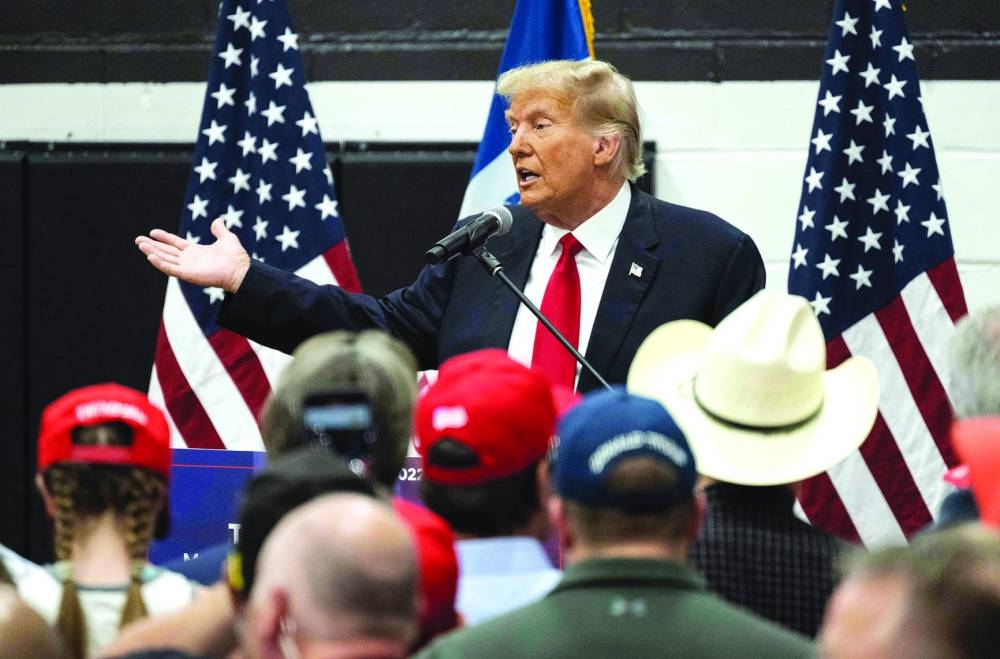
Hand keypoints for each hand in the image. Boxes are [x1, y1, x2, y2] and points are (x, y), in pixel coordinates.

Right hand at [136, 218, 250, 292]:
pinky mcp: (188, 275)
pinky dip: (160, 263)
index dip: (164, 238)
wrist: (240, 269)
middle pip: (166, 252)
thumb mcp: (226, 238)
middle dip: (152, 246)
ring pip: (165, 259)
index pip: (175, 243)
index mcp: (195, 252)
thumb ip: (219, 230)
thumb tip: (218, 220)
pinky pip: (171, 269)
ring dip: (152, 252)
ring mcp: (188, 268)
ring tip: (140, 245)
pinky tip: (150, 257)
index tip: (152, 232)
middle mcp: (189, 260)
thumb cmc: (235, 256)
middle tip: (138, 240)